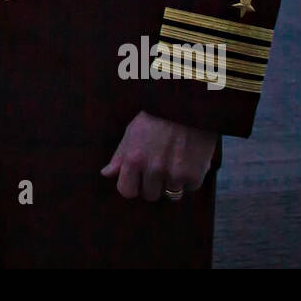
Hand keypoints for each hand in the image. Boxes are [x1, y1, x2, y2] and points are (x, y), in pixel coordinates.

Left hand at [100, 110, 217, 201]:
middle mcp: (153, 169)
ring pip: (171, 194)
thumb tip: (106, 174)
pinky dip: (190, 177)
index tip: (139, 180)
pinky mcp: (194, 175)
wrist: (190, 105)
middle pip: (150, 195)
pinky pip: (189, 188)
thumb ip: (120, 156)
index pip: (127, 191)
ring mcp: (174, 174)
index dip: (133, 186)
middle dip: (154, 184)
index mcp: (134, 159)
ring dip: (173, 182)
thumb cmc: (158, 116)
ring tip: (175, 160)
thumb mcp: (133, 131)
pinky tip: (189, 158)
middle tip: (161, 165)